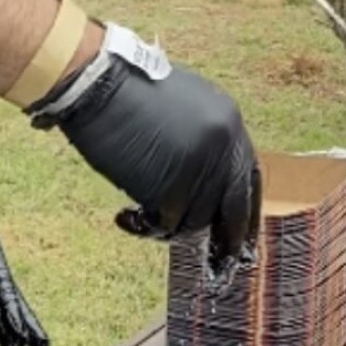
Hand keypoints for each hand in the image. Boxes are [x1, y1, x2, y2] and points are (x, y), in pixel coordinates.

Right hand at [40, 52, 261, 270]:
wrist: (97, 81)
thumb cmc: (126, 91)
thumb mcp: (183, 105)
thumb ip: (203, 140)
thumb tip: (209, 183)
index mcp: (228, 120)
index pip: (248, 176)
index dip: (246, 210)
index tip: (241, 235)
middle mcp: (223, 144)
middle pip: (234, 207)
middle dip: (227, 239)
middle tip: (219, 264)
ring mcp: (200, 166)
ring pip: (197, 220)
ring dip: (168, 226)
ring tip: (138, 215)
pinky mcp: (172, 185)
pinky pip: (166, 225)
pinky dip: (144, 228)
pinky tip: (124, 217)